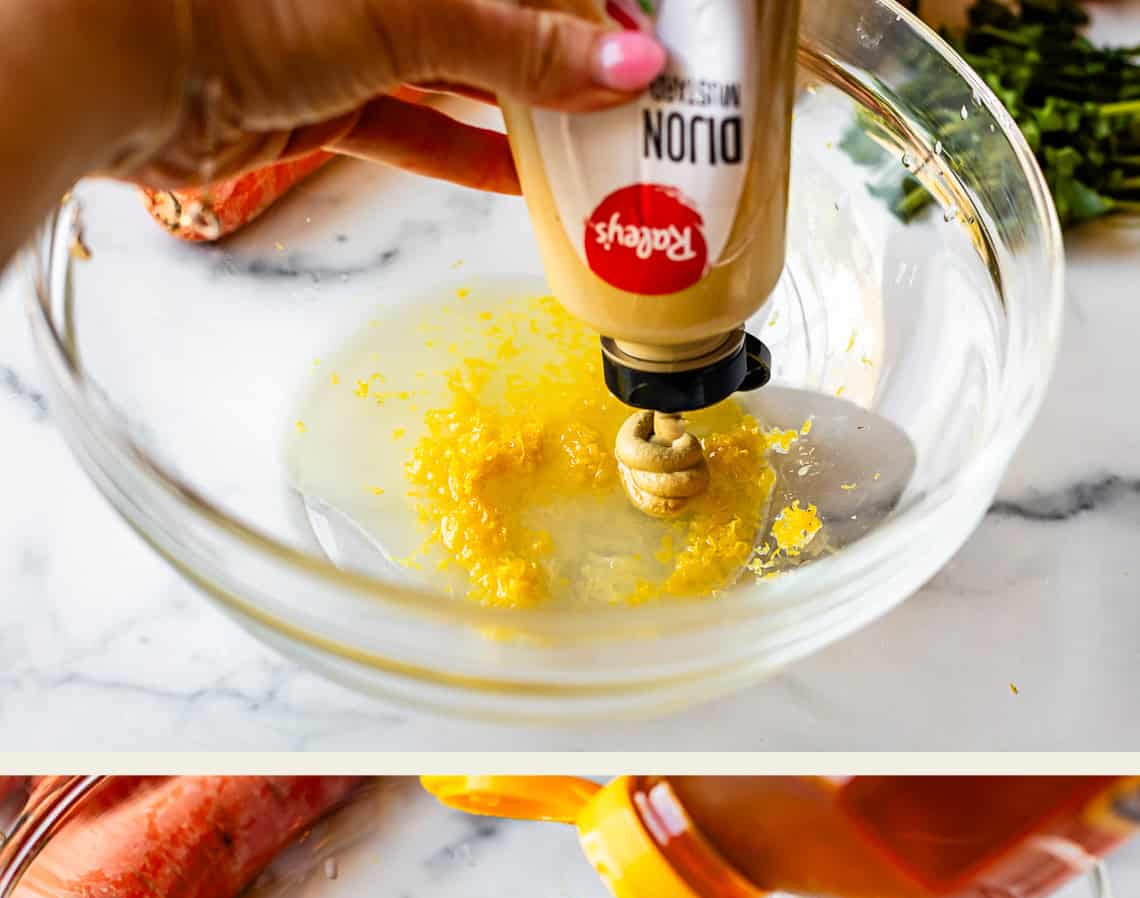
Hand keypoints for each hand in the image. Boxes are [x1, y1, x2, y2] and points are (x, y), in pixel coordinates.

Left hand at [120, 0, 666, 195]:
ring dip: (522, 108)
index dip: (586, 2)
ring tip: (593, 143)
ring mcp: (348, 29)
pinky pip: (409, 124)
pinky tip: (521, 180)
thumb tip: (623, 62)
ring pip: (457, 68)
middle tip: (629, 97)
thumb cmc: (250, 0)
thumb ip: (518, 42)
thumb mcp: (408, 12)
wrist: (128, 65)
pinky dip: (462, 152)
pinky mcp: (321, 95)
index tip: (642, 39)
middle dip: (561, 53)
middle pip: (494, 10)